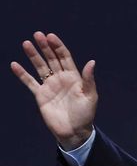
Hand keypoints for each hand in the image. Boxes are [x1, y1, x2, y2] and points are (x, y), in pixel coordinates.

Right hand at [11, 31, 97, 149]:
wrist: (74, 131)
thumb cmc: (85, 114)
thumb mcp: (90, 96)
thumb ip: (89, 79)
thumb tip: (92, 62)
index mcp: (74, 77)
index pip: (65, 57)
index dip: (58, 47)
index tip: (51, 36)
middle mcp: (61, 78)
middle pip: (51, 59)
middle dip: (45, 47)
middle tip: (37, 34)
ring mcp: (50, 86)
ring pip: (40, 67)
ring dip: (33, 56)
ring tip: (26, 43)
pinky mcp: (41, 95)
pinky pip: (30, 82)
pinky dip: (22, 74)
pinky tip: (15, 64)